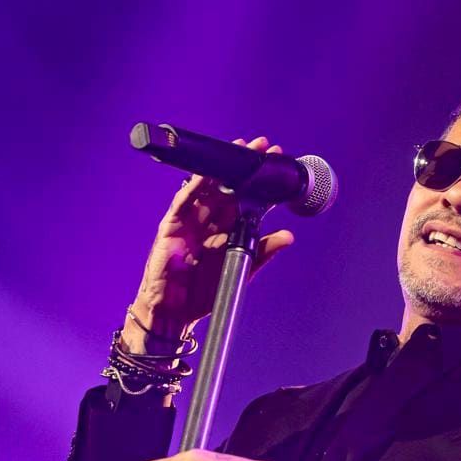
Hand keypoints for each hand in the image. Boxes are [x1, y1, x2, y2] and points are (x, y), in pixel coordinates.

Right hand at [124, 136, 296, 353]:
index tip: (278, 164)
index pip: (247, 200)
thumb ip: (263, 251)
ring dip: (223, 169)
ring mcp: (191, 221)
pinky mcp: (172, 226)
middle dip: (245, 167)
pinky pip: (183, 202)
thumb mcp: (241, 269)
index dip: (262, 183)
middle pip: (230, 187)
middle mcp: (211, 221)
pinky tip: (207, 174)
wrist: (175, 313)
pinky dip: (194, 187)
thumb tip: (288, 236)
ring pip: (208, 188)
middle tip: (262, 147)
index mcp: (229, 230)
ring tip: (239, 151)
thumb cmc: (204, 293)